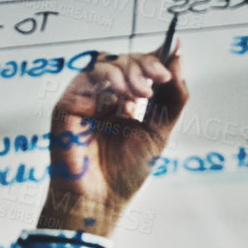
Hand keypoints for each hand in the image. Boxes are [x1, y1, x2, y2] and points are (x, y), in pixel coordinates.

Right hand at [36, 46, 188, 235]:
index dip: (157, 57)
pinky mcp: (69, 103)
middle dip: (145, 63)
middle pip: (124, 61)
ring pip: (106, 63)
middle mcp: (104, 97)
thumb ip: (172, 98)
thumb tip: (179, 57)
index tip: (175, 48)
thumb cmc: (125, 173)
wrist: (101, 199)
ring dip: (129, 70)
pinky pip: (87, 76)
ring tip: (143, 92)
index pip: (141, 68)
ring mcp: (86, 98)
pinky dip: (109, 78)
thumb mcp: (159, 132)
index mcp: (125, 103)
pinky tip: (124, 93)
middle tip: (161, 76)